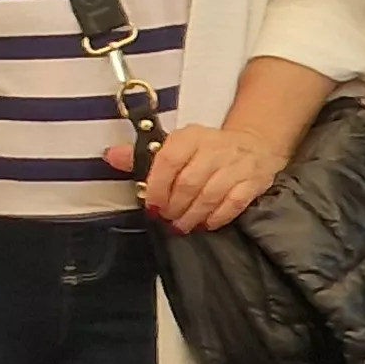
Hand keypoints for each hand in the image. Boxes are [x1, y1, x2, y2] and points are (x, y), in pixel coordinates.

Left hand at [107, 123, 287, 233]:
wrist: (253, 144)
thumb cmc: (205, 149)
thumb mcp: (175, 145)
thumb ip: (142, 155)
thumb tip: (110, 156)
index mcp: (190, 137)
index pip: (169, 161)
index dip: (157, 187)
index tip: (151, 206)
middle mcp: (214, 149)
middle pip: (188, 183)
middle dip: (173, 206)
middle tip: (166, 219)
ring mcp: (236, 165)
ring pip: (210, 195)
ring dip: (191, 216)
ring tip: (181, 226)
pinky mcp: (253, 182)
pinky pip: (233, 203)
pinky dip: (217, 217)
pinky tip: (205, 224)